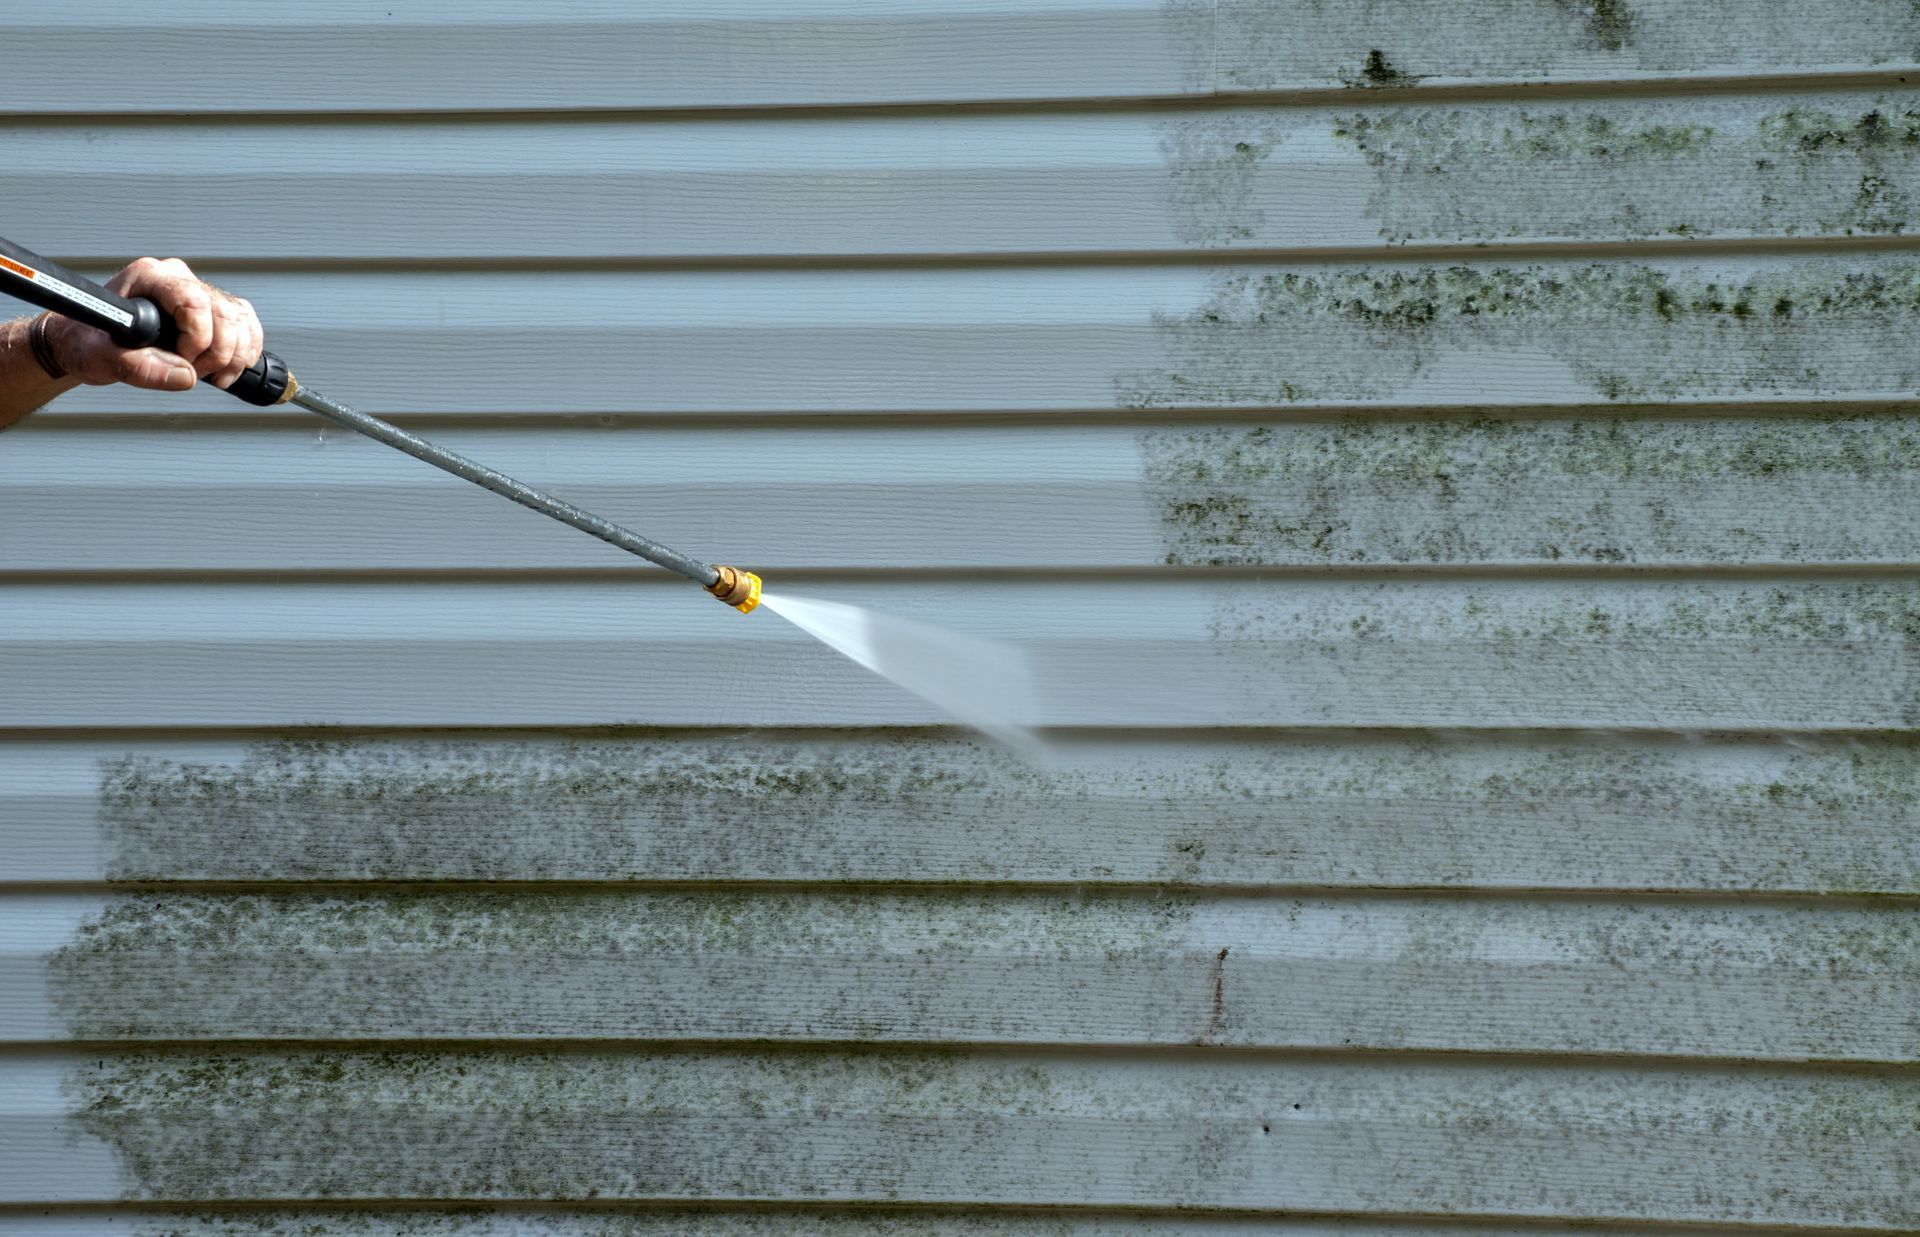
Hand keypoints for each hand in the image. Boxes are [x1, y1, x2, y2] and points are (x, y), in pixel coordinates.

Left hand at [42, 257, 263, 391]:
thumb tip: (185, 376)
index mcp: (150, 277)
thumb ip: (139, 367)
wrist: (89, 345)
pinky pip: (246, 324)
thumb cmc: (89, 343)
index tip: (182, 361)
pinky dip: (246, 350)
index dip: (197, 339)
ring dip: (235, 356)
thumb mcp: (101, 358)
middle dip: (218, 353)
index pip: (195, 302)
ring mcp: (198, 291)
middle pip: (224, 313)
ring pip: (240, 319)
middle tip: (196, 374)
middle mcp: (178, 279)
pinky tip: (230, 368)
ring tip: (212, 376)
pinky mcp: (213, 309)